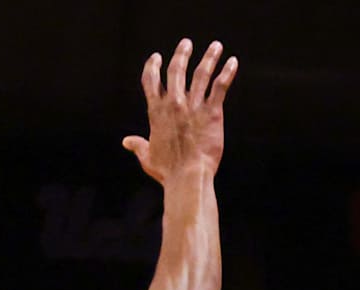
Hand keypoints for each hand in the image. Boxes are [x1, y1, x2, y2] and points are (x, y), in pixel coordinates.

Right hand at [122, 39, 236, 182]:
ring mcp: (193, 106)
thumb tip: (126, 142)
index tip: (157, 57)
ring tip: (215, 46)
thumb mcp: (147, 157)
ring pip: (201, 74)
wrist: (188, 176)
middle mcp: (174, 103)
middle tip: (186, 44)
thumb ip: (138, 145)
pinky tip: (232, 62)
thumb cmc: (167, 171)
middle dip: (181, 54)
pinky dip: (227, 72)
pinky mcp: (212, 112)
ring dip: (209, 57)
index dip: (153, 66)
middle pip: (176, 70)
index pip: (151, 81)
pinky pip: (220, 86)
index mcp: (156, 111)